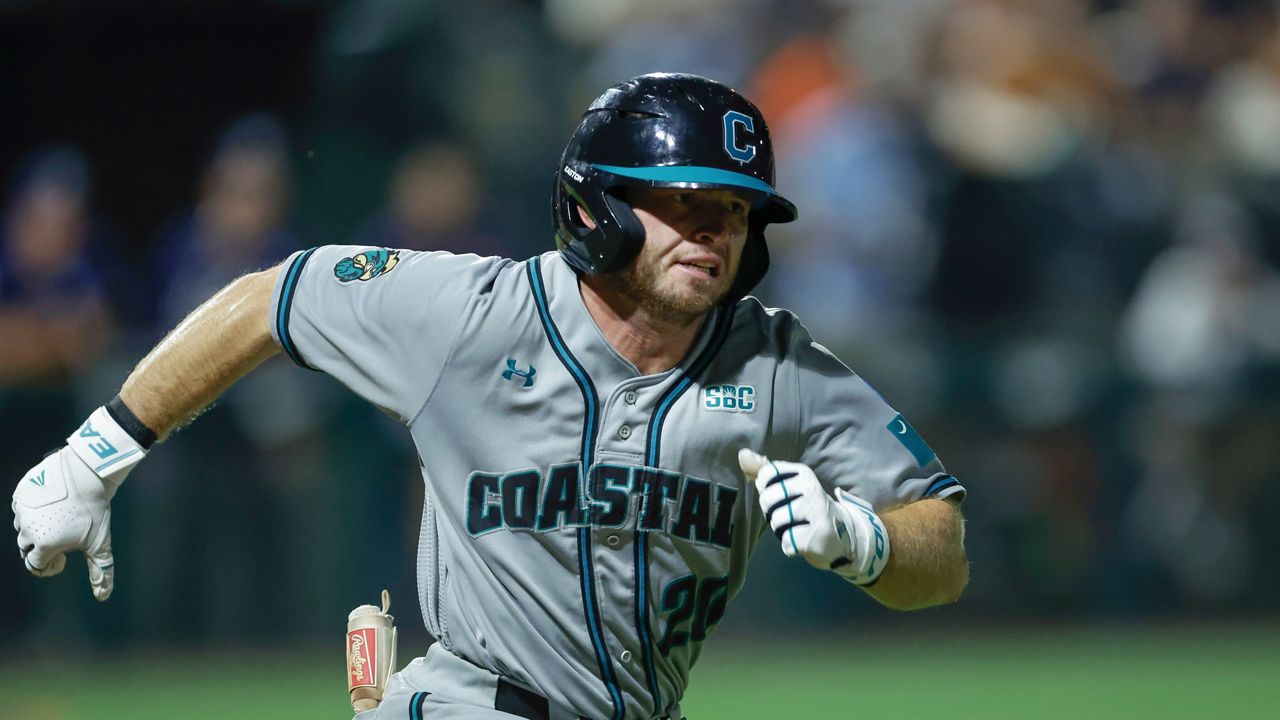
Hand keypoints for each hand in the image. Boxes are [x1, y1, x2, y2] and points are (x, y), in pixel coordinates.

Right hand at [13, 446, 117, 599]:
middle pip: (26, 547)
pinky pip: (21, 508)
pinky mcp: (20, 494)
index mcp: (43, 545)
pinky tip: (51, 506)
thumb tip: (103, 596)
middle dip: (41, 548)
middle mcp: (27, 529)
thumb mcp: (99, 542)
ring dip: (36, 529)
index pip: (36, 565)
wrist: (88, 473)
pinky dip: (32, 511)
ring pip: (23, 527)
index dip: (50, 566)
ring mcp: (21, 510)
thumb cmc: (95, 510)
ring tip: (58, 520)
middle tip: (61, 539)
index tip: (63, 561)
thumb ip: (100, 570)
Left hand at [738, 449, 889, 584]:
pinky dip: (791, 546)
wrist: (843, 535)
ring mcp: (816, 512)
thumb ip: (764, 471)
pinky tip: (804, 541)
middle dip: (772, 513)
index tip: (781, 495)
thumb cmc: (806, 507)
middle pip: (767, 500)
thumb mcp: (788, 485)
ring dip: (782, 530)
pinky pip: (786, 542)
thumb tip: (742, 454)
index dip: (766, 490)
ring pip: (776, 522)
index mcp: (803, 473)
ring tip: (799, 527)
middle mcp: (812, 488)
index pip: (766, 475)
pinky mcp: (816, 536)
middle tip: (791, 515)